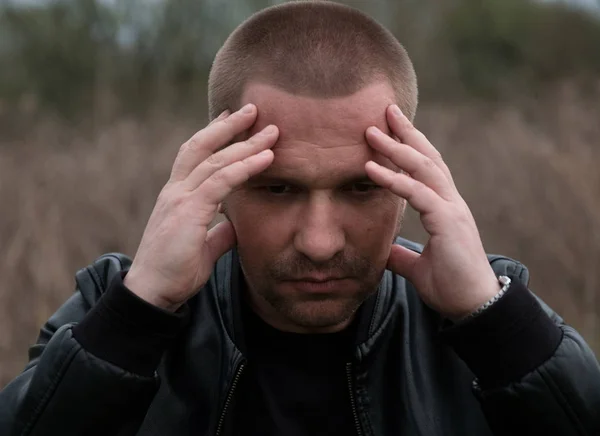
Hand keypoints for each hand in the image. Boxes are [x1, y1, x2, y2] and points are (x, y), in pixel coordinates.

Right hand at [124, 104, 278, 310]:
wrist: (152, 293)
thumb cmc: (174, 271)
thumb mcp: (201, 248)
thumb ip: (217, 234)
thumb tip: (232, 227)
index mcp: (177, 196)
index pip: (195, 155)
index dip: (213, 134)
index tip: (232, 119)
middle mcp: (176, 190)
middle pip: (203, 146)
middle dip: (230, 126)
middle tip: (253, 109)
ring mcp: (180, 198)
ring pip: (216, 160)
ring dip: (245, 142)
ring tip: (270, 129)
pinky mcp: (188, 211)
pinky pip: (221, 181)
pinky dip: (245, 167)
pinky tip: (266, 157)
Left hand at [365, 105, 499, 319]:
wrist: (473, 308)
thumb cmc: (450, 286)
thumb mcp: (417, 267)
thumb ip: (402, 254)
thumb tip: (385, 251)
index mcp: (444, 208)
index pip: (426, 169)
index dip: (409, 147)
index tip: (390, 129)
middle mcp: (450, 202)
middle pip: (427, 158)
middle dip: (406, 133)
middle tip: (385, 110)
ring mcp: (451, 210)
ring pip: (423, 168)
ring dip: (395, 148)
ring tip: (371, 132)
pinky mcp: (449, 222)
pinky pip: (418, 194)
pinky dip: (393, 180)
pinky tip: (371, 169)